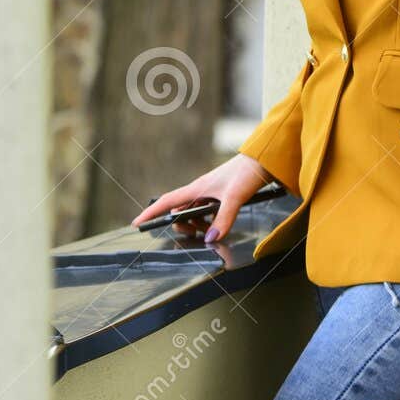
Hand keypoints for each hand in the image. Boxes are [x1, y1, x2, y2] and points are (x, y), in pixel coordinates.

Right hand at [134, 152, 274, 244]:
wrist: (262, 160)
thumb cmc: (246, 172)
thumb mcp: (234, 197)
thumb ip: (223, 219)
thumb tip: (210, 238)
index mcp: (197, 188)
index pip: (167, 202)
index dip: (151, 212)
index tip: (137, 223)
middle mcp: (200, 191)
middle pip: (179, 212)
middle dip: (182, 226)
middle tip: (195, 234)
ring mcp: (209, 194)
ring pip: (193, 214)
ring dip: (197, 225)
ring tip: (210, 231)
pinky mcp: (219, 196)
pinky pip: (206, 212)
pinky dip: (208, 222)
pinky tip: (218, 224)